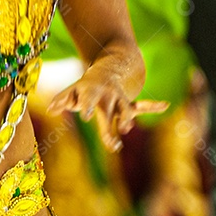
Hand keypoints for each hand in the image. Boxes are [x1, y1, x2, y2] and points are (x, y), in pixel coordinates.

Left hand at [48, 57, 167, 151]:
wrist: (105, 72)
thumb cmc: (83, 88)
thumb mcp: (72, 92)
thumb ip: (61, 100)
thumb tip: (50, 109)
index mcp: (92, 93)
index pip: (89, 101)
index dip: (87, 108)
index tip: (86, 117)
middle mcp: (108, 97)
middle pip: (108, 113)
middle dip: (109, 127)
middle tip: (111, 144)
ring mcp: (120, 100)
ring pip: (126, 111)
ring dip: (127, 120)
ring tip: (127, 131)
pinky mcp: (128, 106)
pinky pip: (143, 106)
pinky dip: (154, 106)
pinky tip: (165, 105)